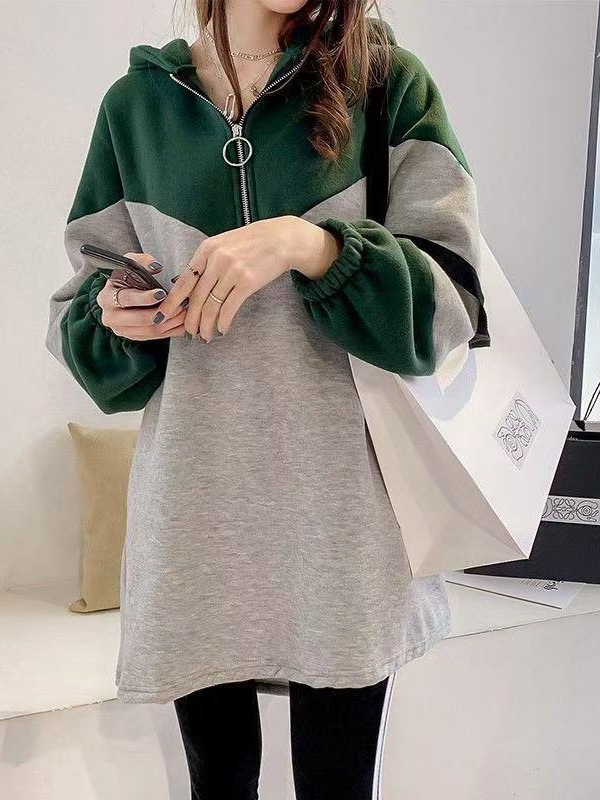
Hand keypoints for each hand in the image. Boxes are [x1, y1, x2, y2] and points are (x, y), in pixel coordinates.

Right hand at [96, 253, 186, 340]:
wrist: (118, 294)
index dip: (145, 297)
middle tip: (180, 304)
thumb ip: (141, 261)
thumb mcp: (128, 264)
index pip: (126, 299)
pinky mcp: (133, 337)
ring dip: (170, 322)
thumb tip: (156, 266)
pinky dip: (171, 330)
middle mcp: (110, 317)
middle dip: (163, 312)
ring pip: (150, 330)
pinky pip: (155, 337)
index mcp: (106, 298)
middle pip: (140, 319)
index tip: (162, 293)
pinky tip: (182, 321)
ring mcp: (121, 330)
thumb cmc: (124, 277)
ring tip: (184, 311)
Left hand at [151, 216, 340, 341]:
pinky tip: (222, 329)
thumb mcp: (223, 244)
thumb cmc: (251, 242)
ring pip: (211, 306)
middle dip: (190, 320)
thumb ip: (206, 262)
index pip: (184, 281)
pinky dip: (223, 322)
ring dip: (206, 325)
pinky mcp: (247, 283)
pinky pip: (229, 308)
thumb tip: (188, 284)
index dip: (172, 302)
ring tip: (204, 335)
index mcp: (206, 250)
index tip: (163, 316)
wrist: (281, 239)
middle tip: (188, 333)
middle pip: (196, 298)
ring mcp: (232, 272)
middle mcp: (216, 261)